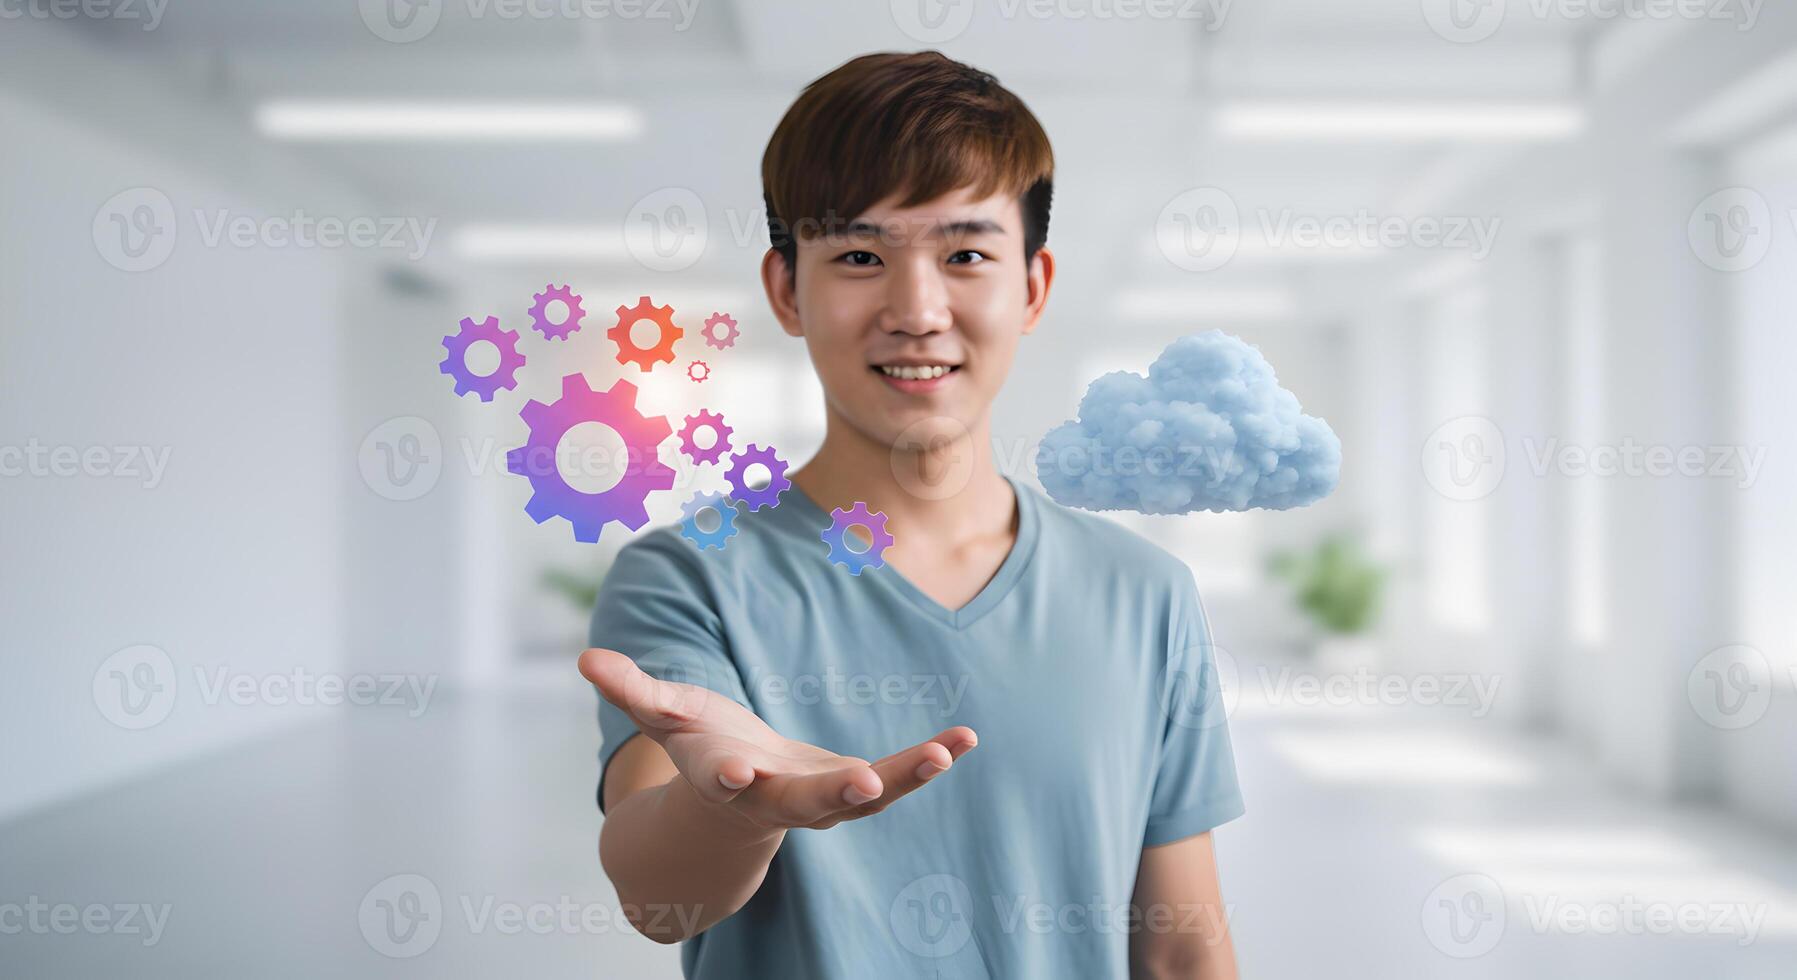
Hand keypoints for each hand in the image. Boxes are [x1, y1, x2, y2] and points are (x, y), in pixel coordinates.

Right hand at [580, 648, 976, 831]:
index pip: (723, 780)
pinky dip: (931, 761)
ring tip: (946, 753)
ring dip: (905, 778)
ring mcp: (822, 800)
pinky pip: (899, 779)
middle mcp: (776, 798)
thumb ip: (631, 689)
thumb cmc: (701, 745)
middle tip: (861, 784)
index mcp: (724, 777)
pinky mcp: (857, 790)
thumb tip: (584, 657)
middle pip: (804, 802)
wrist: (741, 796)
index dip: (727, 777)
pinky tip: (967, 738)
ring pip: (864, 798)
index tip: (735, 775)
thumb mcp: (666, 713)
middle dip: (831, 794)